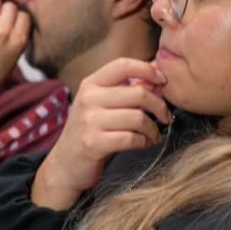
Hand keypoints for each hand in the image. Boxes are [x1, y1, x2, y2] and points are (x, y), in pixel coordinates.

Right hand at [31, 58, 170, 209]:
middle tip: (165, 117)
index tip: (162, 81)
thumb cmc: (91, 132)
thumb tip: (157, 75)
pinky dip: (144, 142)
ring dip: (153, 128)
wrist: (66, 164)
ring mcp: (89, 121)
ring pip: (138, 117)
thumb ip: (127, 91)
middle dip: (159, 106)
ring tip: (154, 135)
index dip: (147, 69)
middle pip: (138, 93)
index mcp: (91, 84)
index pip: (123, 65)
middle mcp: (88, 99)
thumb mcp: (103, 106)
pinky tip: (144, 143)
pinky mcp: (93, 143)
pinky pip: (131, 138)